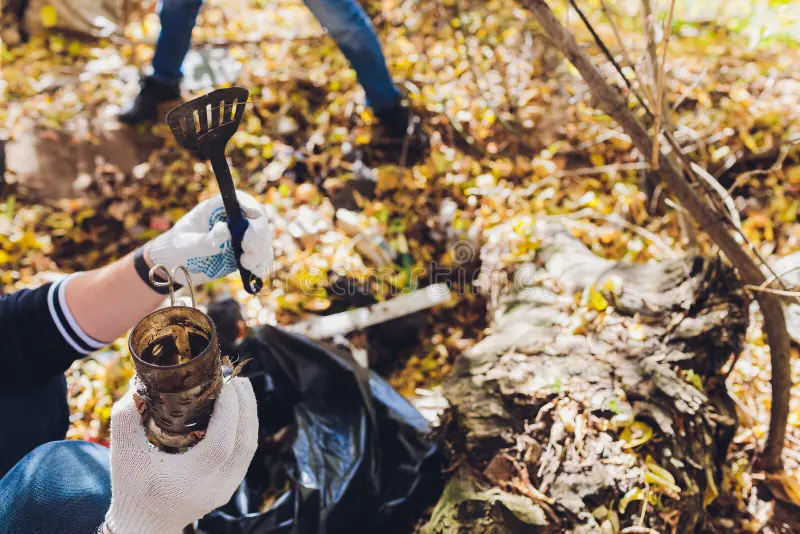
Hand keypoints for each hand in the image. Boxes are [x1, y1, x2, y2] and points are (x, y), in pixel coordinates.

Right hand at [104, 377, 257, 533]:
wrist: (145, 526)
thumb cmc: (133, 489)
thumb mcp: (122, 454)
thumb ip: (125, 419)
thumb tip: (137, 384)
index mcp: (191, 480)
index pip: (223, 442)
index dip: (229, 410)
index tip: (225, 383)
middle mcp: (216, 486)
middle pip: (245, 441)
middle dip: (245, 405)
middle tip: (235, 377)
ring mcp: (227, 488)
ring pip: (250, 446)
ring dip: (249, 413)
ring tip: (241, 387)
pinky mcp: (231, 486)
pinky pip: (246, 452)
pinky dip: (246, 427)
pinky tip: (239, 408)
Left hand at [145, 191, 272, 284]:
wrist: (176, 266)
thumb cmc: (178, 249)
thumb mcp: (187, 245)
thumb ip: (206, 239)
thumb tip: (225, 230)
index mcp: (216, 209)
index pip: (239, 200)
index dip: (250, 205)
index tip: (254, 216)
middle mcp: (233, 220)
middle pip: (257, 219)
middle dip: (258, 235)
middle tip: (249, 251)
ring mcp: (242, 236)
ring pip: (263, 238)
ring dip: (261, 252)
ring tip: (247, 266)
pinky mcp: (245, 253)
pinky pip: (261, 256)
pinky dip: (261, 264)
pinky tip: (256, 274)